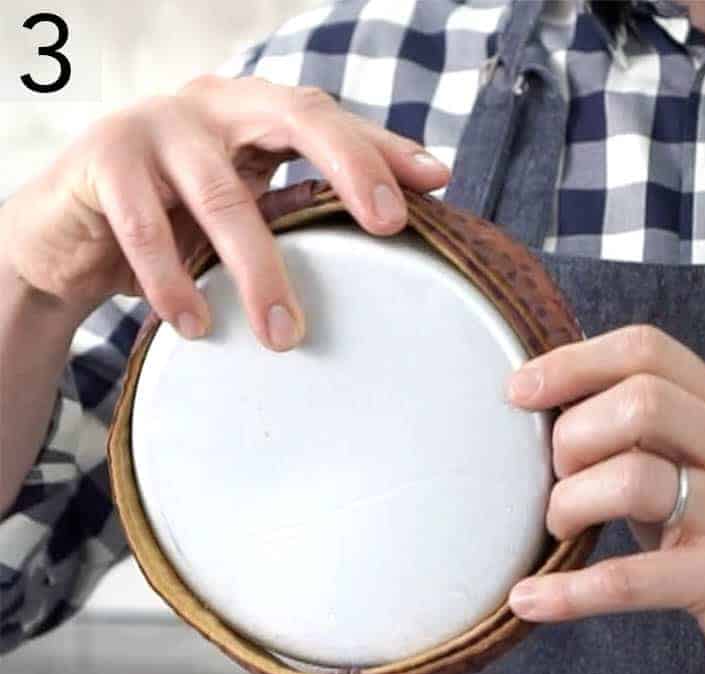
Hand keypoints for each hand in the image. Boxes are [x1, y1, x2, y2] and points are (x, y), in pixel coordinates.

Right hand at [0, 75, 448, 348]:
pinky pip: (147, 228)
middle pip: (296, 117)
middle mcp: (212, 106)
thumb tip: (378, 235)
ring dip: (259, 271)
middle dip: (351, 167)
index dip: (383, 147)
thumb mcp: (237, 213)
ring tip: (285, 335)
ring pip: (223, 196)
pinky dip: (174, 283)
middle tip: (387, 226)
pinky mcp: (103, 161)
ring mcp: (155, 126)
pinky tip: (196, 327)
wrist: (66, 233)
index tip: (438, 182)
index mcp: (251, 114)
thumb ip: (291, 209)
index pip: (331, 119)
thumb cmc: (170, 224)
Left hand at [505, 324, 704, 673]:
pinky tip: (527, 600)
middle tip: (558, 476)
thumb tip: (534, 397)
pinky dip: (568, 592)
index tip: (517, 391)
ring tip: (560, 527)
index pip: (645, 352)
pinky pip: (629, 580)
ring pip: (632, 479)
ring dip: (569, 504)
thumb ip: (634, 424)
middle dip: (573, 437)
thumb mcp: (685, 457)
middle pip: (640, 403)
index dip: (572, 364)